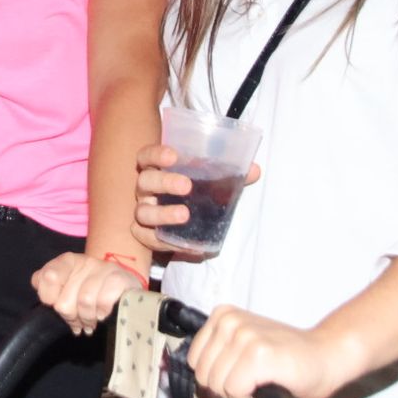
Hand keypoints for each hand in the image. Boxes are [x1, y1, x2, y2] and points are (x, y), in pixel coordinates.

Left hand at [31, 252, 141, 336]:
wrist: (124, 290)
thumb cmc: (90, 293)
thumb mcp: (67, 290)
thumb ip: (50, 291)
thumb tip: (49, 302)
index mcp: (66, 261)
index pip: (47, 277)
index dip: (49, 298)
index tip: (56, 305)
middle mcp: (85, 261)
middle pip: (64, 301)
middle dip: (70, 317)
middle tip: (77, 322)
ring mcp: (104, 268)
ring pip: (84, 301)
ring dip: (86, 319)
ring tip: (89, 323)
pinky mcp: (122, 278)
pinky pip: (103, 301)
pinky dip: (101, 313)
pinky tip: (102, 316)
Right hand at [132, 145, 259, 257]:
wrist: (177, 225)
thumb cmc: (192, 195)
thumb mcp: (208, 182)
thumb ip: (229, 175)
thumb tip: (254, 170)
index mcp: (157, 169)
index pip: (147, 156)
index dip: (156, 154)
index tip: (173, 156)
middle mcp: (146, 189)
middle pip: (145, 180)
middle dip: (164, 182)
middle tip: (186, 186)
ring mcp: (143, 211)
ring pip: (143, 211)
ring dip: (162, 213)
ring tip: (184, 215)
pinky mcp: (144, 234)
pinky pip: (148, 238)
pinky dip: (164, 241)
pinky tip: (182, 243)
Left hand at [186, 305, 350, 397]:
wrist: (328, 356)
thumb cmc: (288, 359)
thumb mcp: (244, 350)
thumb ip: (220, 361)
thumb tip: (201, 394)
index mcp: (222, 316)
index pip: (194, 361)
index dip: (213, 381)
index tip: (234, 384)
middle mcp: (230, 321)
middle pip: (204, 375)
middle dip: (224, 392)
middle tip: (250, 390)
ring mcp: (244, 335)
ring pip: (218, 384)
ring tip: (258, 390)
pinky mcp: (259, 353)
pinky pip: (234, 390)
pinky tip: (264, 391)